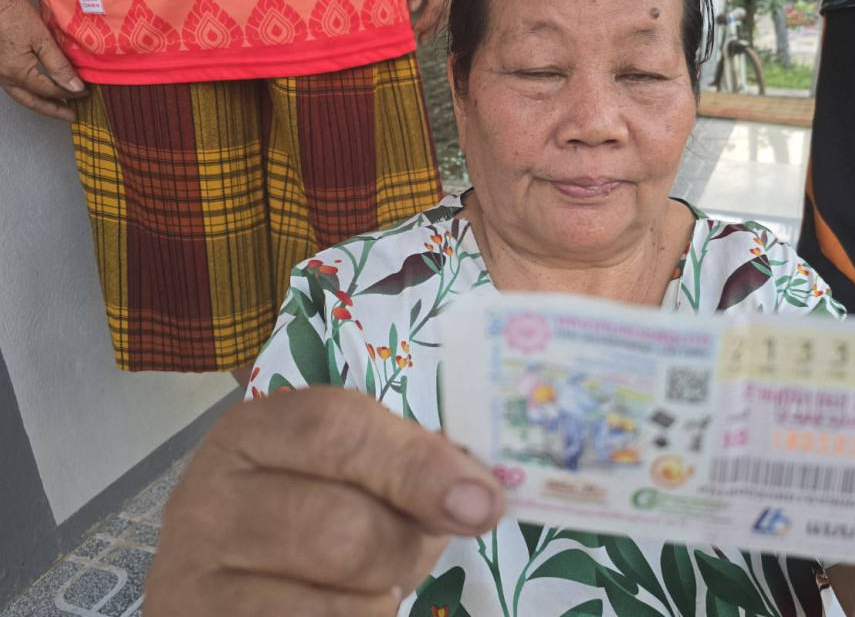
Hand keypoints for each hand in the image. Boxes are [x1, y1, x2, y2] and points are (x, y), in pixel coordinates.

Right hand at [0, 0, 83, 119]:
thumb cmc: (14, 14)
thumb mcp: (42, 40)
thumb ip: (59, 66)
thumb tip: (76, 88)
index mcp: (17, 72)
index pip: (50, 91)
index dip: (69, 94)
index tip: (85, 93)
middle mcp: (3, 77)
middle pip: (32, 101)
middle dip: (53, 110)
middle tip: (71, 116)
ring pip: (20, 95)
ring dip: (40, 102)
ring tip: (59, 106)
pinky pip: (13, 85)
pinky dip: (28, 91)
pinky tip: (38, 90)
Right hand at [144, 387, 503, 615]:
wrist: (231, 588)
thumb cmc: (308, 514)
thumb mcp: (350, 473)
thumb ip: (408, 468)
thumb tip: (480, 495)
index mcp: (256, 431)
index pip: (339, 430)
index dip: (421, 465)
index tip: (485, 502)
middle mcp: (210, 497)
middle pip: (345, 526)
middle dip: (405, 548)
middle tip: (411, 553)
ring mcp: (194, 576)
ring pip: (340, 599)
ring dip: (381, 600)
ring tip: (367, 587)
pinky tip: (339, 610)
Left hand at [403, 0, 459, 43]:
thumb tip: (412, 9)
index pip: (435, 8)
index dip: (425, 23)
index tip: (414, 33)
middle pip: (445, 11)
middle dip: (432, 27)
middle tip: (420, 41)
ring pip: (449, 5)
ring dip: (438, 20)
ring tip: (427, 33)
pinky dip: (442, 8)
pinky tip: (435, 15)